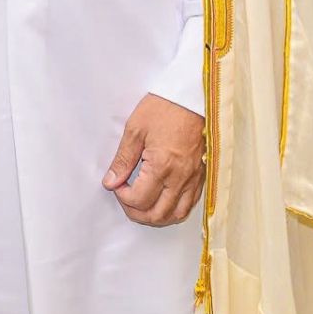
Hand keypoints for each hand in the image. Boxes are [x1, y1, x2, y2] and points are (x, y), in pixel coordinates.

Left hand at [102, 93, 205, 226]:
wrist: (191, 97)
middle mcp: (180, 177)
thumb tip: (111, 181)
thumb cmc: (164, 108)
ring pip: (176, 215)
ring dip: (156, 216)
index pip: (139, 199)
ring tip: (142, 204)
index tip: (117, 184)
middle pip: (157, 215)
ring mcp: (193, 179)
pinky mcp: (201, 176)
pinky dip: (174, 210)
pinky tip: (163, 201)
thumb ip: (122, 159)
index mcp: (163, 166)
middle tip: (125, 198)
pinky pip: (190, 205)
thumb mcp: (135, 129)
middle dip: (136, 212)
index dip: (122, 196)